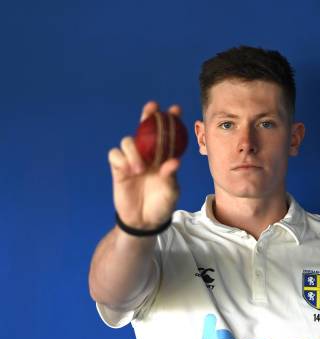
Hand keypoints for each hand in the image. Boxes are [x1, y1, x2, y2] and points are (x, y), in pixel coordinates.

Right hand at [108, 101, 181, 229]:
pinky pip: (115, 155)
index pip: (168, 135)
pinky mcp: (118, 169)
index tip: (176, 109)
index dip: (171, 120)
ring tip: (140, 169)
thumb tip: (174, 161)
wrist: (145, 221)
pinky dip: (121, 159)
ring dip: (134, 151)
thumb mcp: (171, 192)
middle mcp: (148, 155)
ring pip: (128, 141)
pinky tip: (129, 170)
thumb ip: (171, 176)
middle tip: (152, 107)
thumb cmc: (162, 205)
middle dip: (147, 115)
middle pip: (145, 129)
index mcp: (164, 157)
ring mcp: (132, 161)